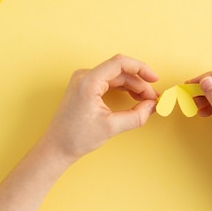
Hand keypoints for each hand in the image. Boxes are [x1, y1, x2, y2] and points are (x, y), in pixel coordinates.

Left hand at [41, 54, 158, 163]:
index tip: (155, 79)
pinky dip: (122, 88)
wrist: (56, 147)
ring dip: (132, 86)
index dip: (141, 68)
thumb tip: (152, 106)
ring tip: (146, 101)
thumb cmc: (77, 137)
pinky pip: (108, 81)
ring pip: (115, 76)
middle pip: (120, 71)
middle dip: (139, 83)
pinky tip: (133, 99)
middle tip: (153, 100)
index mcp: (88, 81)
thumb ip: (136, 116)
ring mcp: (83, 80)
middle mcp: (85, 76)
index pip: (120, 63)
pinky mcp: (84, 87)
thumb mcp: (111, 127)